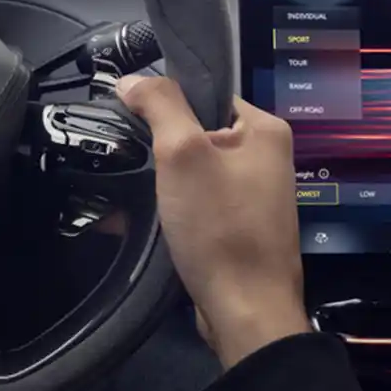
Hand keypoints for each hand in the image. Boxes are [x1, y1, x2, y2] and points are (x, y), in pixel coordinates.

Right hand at [117, 75, 310, 368]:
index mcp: (266, 131)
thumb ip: (159, 105)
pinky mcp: (238, 229)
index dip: (165, 104)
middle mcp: (266, 159)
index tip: (127, 118)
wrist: (246, 312)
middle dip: (157, 147)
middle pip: (197, 133)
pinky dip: (167, 208)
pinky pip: (196, 205)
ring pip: (192, 172)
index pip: (206, 94)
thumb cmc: (220, 226)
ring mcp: (254, 197)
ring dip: (157, 181)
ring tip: (124, 189)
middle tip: (123, 156)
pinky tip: (133, 218)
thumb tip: (131, 79)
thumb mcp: (183, 153)